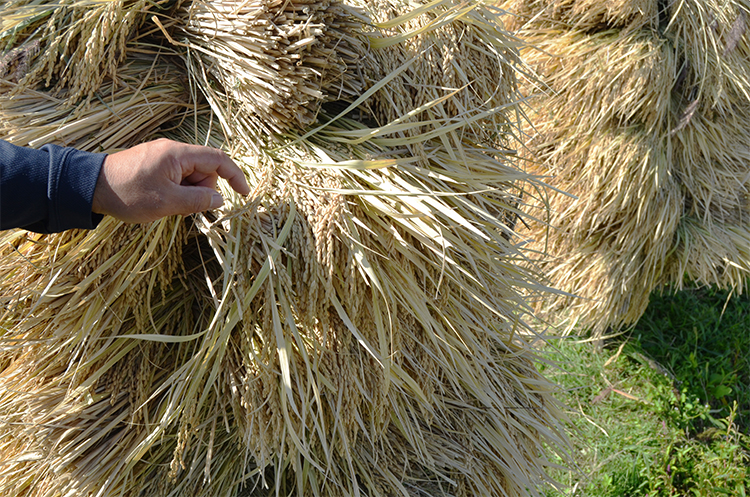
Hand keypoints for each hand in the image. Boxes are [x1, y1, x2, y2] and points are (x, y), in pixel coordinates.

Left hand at [92, 139, 249, 222]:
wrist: (89, 186)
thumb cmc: (128, 193)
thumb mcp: (168, 203)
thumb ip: (198, 201)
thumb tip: (220, 200)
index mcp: (179, 154)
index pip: (219, 160)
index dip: (235, 176)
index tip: (244, 194)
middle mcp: (173, 150)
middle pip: (205, 170)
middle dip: (203, 192)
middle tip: (184, 208)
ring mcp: (162, 157)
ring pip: (191, 177)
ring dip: (187, 194)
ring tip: (166, 205)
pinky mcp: (153, 164)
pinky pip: (177, 177)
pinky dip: (176, 191)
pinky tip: (160, 201)